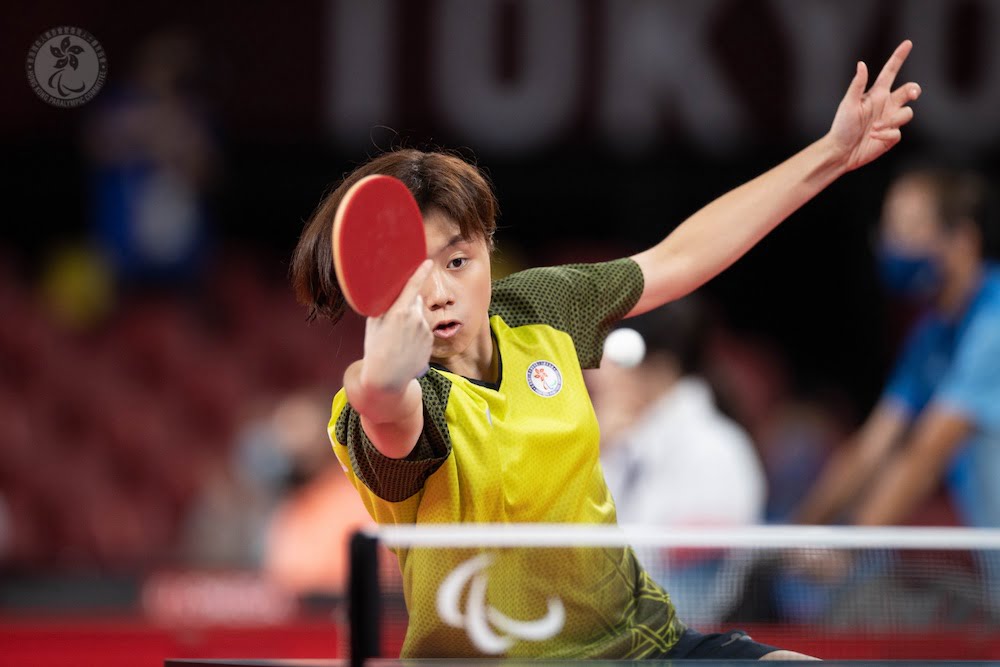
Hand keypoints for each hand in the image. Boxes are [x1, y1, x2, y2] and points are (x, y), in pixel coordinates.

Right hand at [360, 259, 433, 390]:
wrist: (387, 378)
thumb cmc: (376, 349)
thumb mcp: (374, 324)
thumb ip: (385, 307)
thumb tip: (392, 295)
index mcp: (400, 312)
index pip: (413, 286)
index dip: (421, 272)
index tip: (428, 262)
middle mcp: (416, 319)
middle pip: (416, 300)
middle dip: (408, 303)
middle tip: (394, 320)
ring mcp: (425, 331)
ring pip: (420, 316)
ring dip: (412, 320)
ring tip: (398, 337)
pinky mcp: (430, 341)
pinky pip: (424, 329)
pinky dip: (417, 333)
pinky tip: (406, 345)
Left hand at [827, 40, 920, 171]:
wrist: (841, 151)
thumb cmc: (842, 126)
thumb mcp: (848, 104)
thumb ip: (857, 85)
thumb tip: (861, 64)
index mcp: (876, 94)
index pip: (890, 72)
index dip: (899, 57)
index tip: (908, 43)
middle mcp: (886, 105)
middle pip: (909, 90)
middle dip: (914, 90)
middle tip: (912, 94)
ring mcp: (890, 120)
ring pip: (907, 113)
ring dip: (893, 120)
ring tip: (874, 128)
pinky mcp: (891, 136)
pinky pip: (898, 132)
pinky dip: (886, 134)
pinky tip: (874, 137)